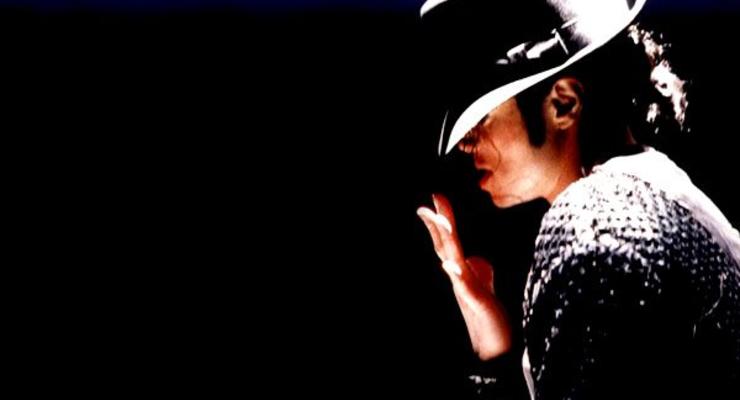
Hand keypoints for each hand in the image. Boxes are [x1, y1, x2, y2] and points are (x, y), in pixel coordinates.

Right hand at [417, 194, 508, 358]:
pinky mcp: (476, 302)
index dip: (442, 220)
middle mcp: (459, 278)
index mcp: (461, 272)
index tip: (437, 197)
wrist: (495, 349)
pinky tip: (452, 265)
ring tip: (439, 220)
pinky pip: (465, 286)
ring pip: (452, 260)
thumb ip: (479, 272)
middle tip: (430, 202)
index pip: (449, 241)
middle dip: (438, 222)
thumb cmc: (490, 320)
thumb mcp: (484, 289)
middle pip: (446, 245)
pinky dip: (457, 273)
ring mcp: (465, 289)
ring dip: (445, 240)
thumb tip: (474, 259)